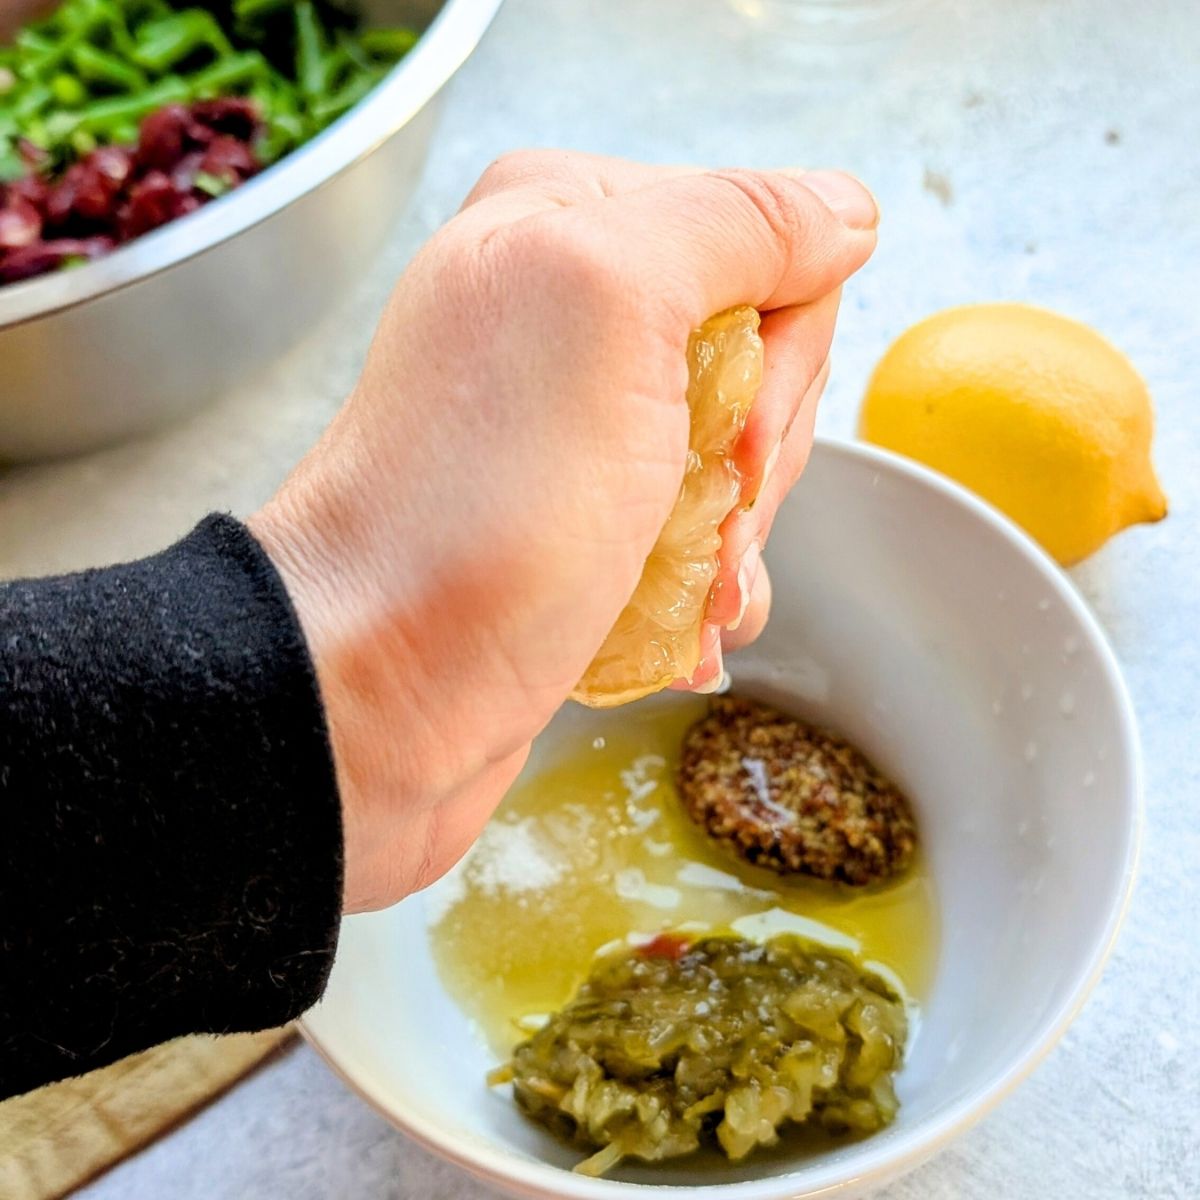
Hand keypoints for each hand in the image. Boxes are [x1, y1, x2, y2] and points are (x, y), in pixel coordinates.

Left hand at [250, 150, 877, 911]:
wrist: (377, 691)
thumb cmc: (479, 508)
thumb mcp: (609, 305)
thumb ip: (738, 224)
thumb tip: (844, 212)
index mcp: (570, 220)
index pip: (768, 249)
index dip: (779, 355)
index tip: (727, 437)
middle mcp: (569, 310)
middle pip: (761, 360)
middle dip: (755, 459)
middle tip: (695, 515)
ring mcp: (579, 424)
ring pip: (742, 458)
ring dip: (735, 538)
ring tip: (685, 590)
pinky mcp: (586, 519)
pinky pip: (702, 532)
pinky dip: (706, 589)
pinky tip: (679, 629)